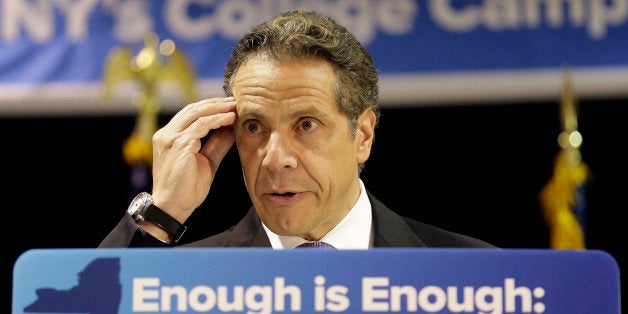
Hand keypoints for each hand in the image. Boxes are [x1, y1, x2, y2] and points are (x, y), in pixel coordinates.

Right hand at [150, 97, 236, 222]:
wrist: (172, 207)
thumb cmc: (186, 188)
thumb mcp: (206, 161)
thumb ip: (217, 144)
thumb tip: (231, 129)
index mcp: (169, 137)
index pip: (190, 114)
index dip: (210, 107)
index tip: (228, 106)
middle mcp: (166, 134)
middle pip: (192, 109)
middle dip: (215, 103)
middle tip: (234, 101)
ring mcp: (170, 139)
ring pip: (196, 113)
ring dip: (218, 108)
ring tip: (235, 107)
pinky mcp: (179, 145)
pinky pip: (200, 126)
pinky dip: (217, 120)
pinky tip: (230, 119)